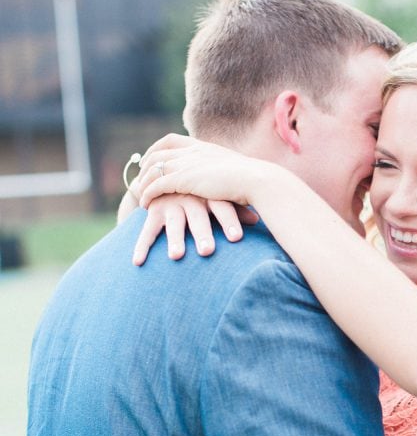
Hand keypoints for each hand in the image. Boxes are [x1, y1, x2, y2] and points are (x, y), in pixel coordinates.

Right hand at [132, 193, 256, 265]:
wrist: (170, 174)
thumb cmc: (204, 194)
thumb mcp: (218, 198)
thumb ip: (237, 210)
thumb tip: (259, 220)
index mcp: (209, 194)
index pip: (222, 206)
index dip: (230, 220)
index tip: (237, 238)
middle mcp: (190, 197)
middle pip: (198, 216)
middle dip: (203, 233)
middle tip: (208, 252)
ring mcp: (170, 203)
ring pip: (173, 223)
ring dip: (175, 239)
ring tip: (177, 257)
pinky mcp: (154, 210)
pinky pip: (147, 230)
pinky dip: (142, 246)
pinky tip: (137, 262)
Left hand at [136, 133, 274, 209]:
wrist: (254, 180)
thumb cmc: (250, 179)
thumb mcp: (233, 168)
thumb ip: (221, 169)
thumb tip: (224, 175)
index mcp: (202, 146)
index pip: (170, 140)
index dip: (156, 148)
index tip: (150, 158)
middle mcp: (191, 151)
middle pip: (157, 154)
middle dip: (145, 165)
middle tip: (139, 177)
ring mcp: (186, 164)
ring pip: (153, 169)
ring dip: (143, 181)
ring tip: (138, 193)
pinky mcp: (183, 180)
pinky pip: (156, 185)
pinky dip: (147, 193)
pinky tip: (144, 203)